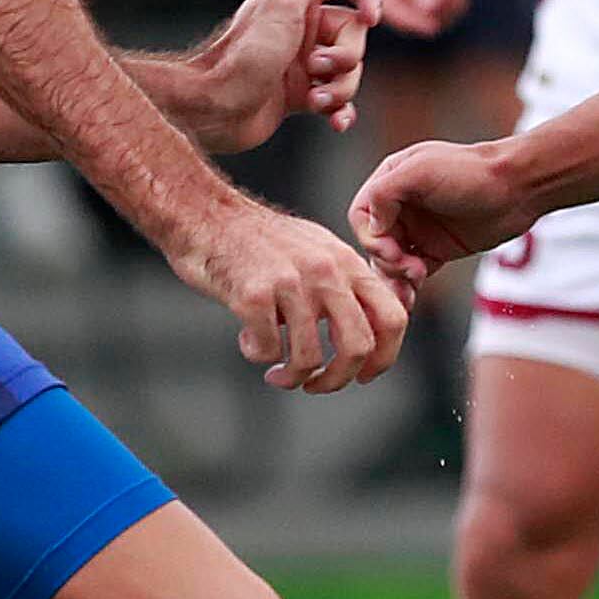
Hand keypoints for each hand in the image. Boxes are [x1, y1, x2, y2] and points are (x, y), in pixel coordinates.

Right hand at [170, 194, 410, 390]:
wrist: (204, 213)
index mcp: (347, 263)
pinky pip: (268, 350)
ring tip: (277, 372)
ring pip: (309, 358)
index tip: (363, 374)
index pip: (393, 318)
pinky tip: (249, 341)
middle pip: (358, 346)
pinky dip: (258, 355)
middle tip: (316, 385)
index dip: (384, 357)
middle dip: (337, 379)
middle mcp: (326, 272)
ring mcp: (290, 283)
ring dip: (292, 377)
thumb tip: (370, 331)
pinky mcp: (254, 295)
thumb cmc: (258, 239)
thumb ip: (345, 285)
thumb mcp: (318, 250)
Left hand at [179, 0, 379, 147]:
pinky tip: (336, 121)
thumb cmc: (245, 54)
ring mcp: (304, 62)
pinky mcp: (302, 94)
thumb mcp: (285, 4)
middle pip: (354, 35)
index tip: (371, 18)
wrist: (216, 108)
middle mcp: (303, 26)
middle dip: (345, 56)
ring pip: (349, 70)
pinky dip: (341, 110)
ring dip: (340, 88)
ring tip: (316, 99)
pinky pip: (339, 99)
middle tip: (315, 67)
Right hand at [349, 139, 541, 287]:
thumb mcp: (420, 170)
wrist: (518, 189)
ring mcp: (419, 228)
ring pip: (390, 261)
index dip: (371, 236)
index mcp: (392, 180)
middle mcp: (401, 205)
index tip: (391, 250)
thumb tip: (370, 226)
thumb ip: (385, 192)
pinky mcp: (436, 249)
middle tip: (410, 269)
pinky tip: (412, 295)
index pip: (361, 214)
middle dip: (387, 260)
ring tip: (413, 283)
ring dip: (395, 276)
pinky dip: (409, 284)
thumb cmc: (471, 172)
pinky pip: (412, 271)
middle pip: (375, 242)